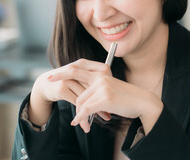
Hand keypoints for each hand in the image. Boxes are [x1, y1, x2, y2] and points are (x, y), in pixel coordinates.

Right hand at [29, 59, 110, 125]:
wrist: (46, 84)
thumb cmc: (69, 81)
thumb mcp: (81, 77)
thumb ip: (95, 79)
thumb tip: (116, 87)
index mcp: (84, 64)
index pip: (102, 71)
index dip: (110, 85)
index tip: (116, 96)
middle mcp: (76, 69)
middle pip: (94, 86)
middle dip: (104, 101)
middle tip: (114, 111)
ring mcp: (68, 78)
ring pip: (86, 97)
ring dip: (95, 110)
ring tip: (105, 117)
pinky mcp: (62, 89)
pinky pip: (77, 102)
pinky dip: (84, 113)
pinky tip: (88, 120)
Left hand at [49, 59, 163, 133]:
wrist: (141, 102)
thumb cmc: (125, 97)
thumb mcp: (109, 88)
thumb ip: (95, 87)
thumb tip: (80, 97)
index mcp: (101, 72)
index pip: (78, 68)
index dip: (64, 71)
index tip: (53, 74)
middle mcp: (100, 76)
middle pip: (75, 80)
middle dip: (60, 79)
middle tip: (48, 80)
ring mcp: (102, 86)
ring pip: (81, 100)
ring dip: (81, 112)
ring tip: (87, 120)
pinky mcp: (104, 98)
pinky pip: (86, 109)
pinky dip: (80, 117)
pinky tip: (77, 122)